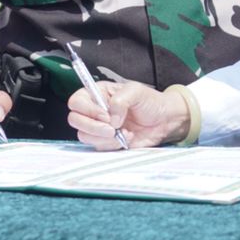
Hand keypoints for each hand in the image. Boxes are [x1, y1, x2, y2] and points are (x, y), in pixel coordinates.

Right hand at [66, 82, 188, 150]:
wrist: (164, 120)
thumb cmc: (150, 102)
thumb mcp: (136, 91)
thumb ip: (120, 101)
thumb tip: (111, 119)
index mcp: (97, 93)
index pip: (76, 102)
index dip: (87, 110)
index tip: (106, 115)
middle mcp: (94, 110)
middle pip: (75, 120)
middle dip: (93, 127)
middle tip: (112, 128)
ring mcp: (99, 127)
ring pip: (85, 136)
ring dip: (105, 137)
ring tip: (123, 132)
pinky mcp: (106, 142)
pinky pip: (99, 147)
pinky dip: (113, 145)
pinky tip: (127, 138)